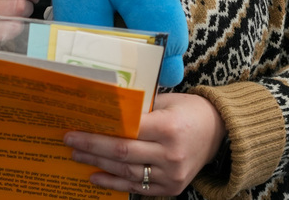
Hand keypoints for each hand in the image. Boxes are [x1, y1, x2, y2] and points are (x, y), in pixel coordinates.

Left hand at [64, 92, 225, 195]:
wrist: (219, 132)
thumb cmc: (189, 110)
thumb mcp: (167, 101)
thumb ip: (140, 109)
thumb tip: (105, 109)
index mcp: (169, 127)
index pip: (127, 131)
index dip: (99, 132)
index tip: (77, 129)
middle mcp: (171, 153)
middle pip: (122, 153)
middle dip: (92, 148)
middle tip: (70, 143)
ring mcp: (172, 174)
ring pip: (127, 172)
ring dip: (99, 165)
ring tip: (78, 157)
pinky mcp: (173, 188)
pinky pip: (138, 187)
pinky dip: (115, 183)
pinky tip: (96, 176)